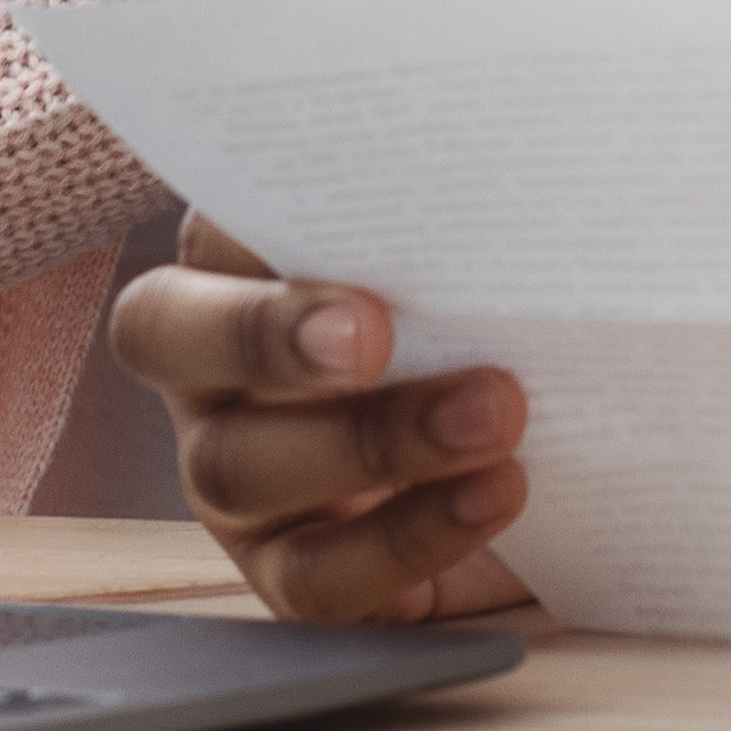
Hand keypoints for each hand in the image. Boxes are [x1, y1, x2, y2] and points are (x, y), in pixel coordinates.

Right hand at [104, 213, 542, 624]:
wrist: (563, 494)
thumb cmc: (501, 340)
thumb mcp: (475, 275)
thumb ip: (454, 223)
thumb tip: (517, 153)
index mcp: (242, 269)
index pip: (204, 225)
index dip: (243, 217)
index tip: (343, 207)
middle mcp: (214, 374)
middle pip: (168, 338)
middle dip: (263, 333)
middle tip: (371, 333)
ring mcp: (240, 484)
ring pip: (239, 466)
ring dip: (369, 442)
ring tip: (491, 416)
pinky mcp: (294, 577)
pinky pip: (318, 574)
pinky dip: (410, 537)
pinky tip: (496, 493)